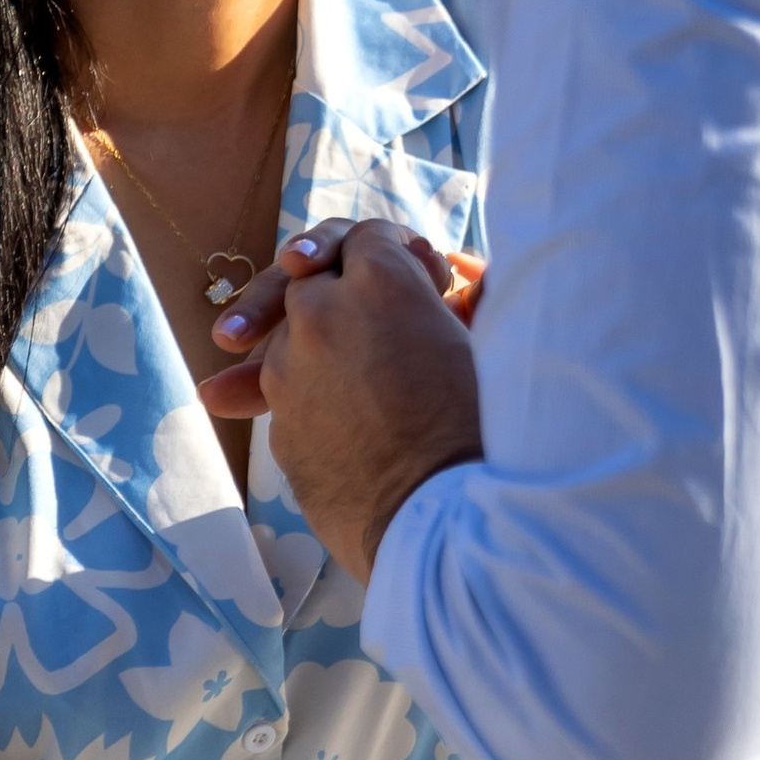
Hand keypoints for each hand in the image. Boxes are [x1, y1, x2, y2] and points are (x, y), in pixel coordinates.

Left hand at [197, 221, 483, 583]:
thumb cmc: (481, 428)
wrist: (443, 523)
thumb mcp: (476, 344)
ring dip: (315, 344)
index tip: (411, 273)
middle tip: (359, 308)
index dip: (390, 250)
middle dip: (337, 289)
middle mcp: (321, 312)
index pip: (367, 237)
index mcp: (381, 281)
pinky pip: (288, 392)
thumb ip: (439, 305)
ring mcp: (288, 368)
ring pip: (291, 336)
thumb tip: (454, 285)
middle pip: (314, 280)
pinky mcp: (278, 420)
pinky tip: (339, 416)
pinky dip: (308, 393)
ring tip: (350, 371)